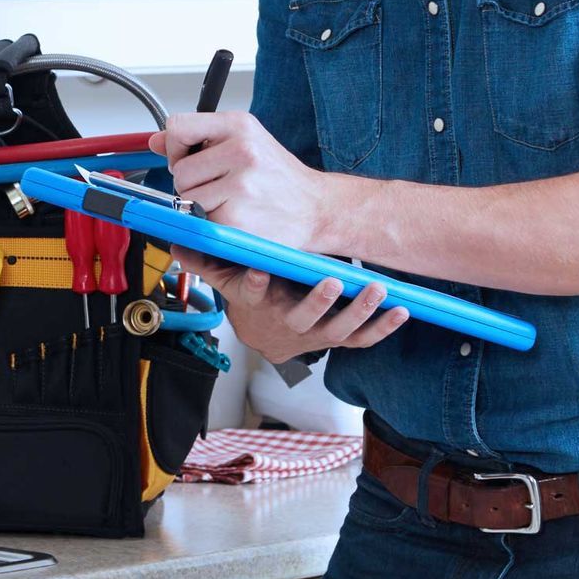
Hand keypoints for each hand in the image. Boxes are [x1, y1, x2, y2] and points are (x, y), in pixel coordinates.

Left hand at [148, 112, 353, 252]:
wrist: (317, 208)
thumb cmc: (278, 177)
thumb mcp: (243, 142)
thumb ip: (197, 139)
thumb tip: (154, 140)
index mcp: (240, 125)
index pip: (178, 126)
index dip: (175, 147)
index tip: (188, 157)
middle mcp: (242, 150)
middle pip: (179, 170)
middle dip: (191, 183)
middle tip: (219, 186)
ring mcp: (241, 184)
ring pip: (186, 197)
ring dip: (201, 205)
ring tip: (231, 201)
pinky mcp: (237, 217)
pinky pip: (201, 221)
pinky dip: (212, 223)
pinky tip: (237, 216)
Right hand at [174, 247, 407, 363]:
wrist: (268, 336)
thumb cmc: (252, 300)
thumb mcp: (224, 280)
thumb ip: (204, 259)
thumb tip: (176, 239)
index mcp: (260, 304)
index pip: (253, 295)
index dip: (254, 284)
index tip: (259, 272)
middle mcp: (288, 321)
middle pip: (303, 317)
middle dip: (318, 301)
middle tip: (332, 281)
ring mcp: (316, 332)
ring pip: (338, 328)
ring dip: (359, 311)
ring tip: (377, 289)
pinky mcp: (338, 339)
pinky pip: (363, 339)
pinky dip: (383, 327)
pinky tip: (401, 311)